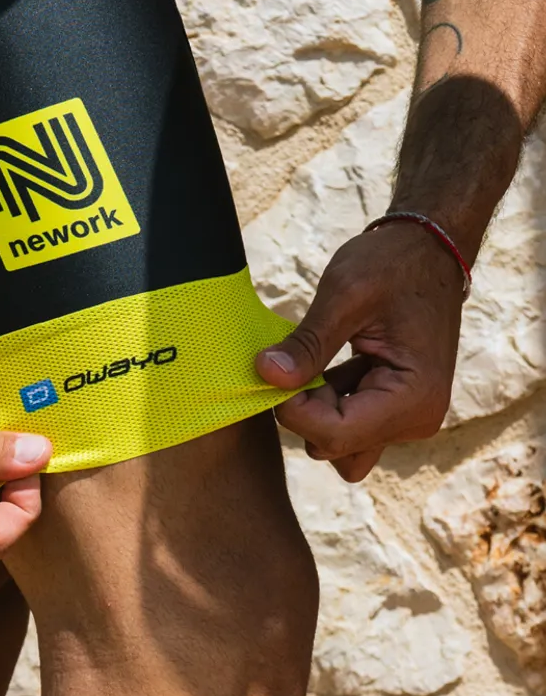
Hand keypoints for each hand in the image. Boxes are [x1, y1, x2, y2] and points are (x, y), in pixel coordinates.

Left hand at [254, 222, 465, 481]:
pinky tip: (324, 363)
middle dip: (303, 410)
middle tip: (298, 359)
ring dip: (314, 408)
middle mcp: (417, 420)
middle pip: (334, 446)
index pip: (334, 434)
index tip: (275, 369)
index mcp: (414, 398)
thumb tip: (265, 374)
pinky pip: (346, 426)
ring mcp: (406, 419)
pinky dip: (325, 400)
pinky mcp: (392, 410)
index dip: (292, 409)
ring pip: (337, 443)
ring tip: (315, 358)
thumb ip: (307, 343)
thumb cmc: (393, 264)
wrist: (429, 250)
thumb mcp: (345, 295)